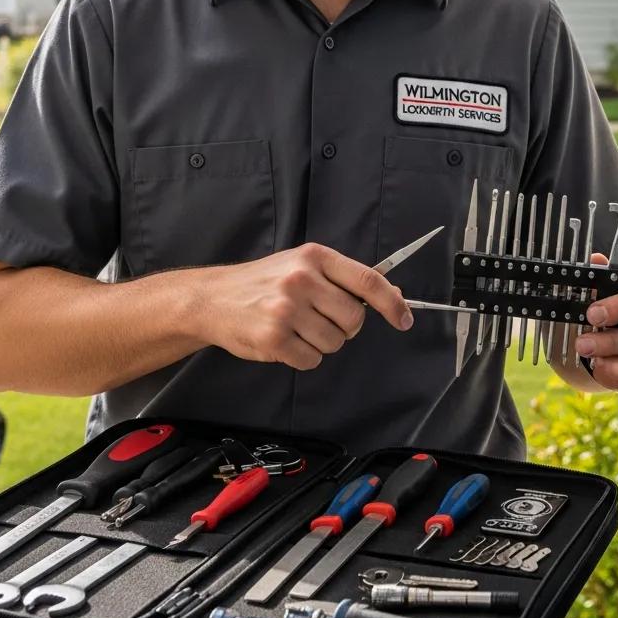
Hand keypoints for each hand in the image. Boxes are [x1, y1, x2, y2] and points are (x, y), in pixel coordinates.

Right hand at [192, 243, 413, 370]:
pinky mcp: (273, 338)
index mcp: (315, 257)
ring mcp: (286, 308)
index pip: (368, 280)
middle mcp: (302, 279)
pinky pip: (312, 360)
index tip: (404, 319)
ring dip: (321, 343)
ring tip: (296, 327)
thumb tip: (392, 295)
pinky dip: (303, 357)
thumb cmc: (264, 282)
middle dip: (345, 327)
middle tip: (321, 320)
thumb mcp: (302, 265)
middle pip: (354, 319)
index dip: (392, 303)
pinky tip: (284, 341)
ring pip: (335, 343)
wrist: (213, 298)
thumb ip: (343, 279)